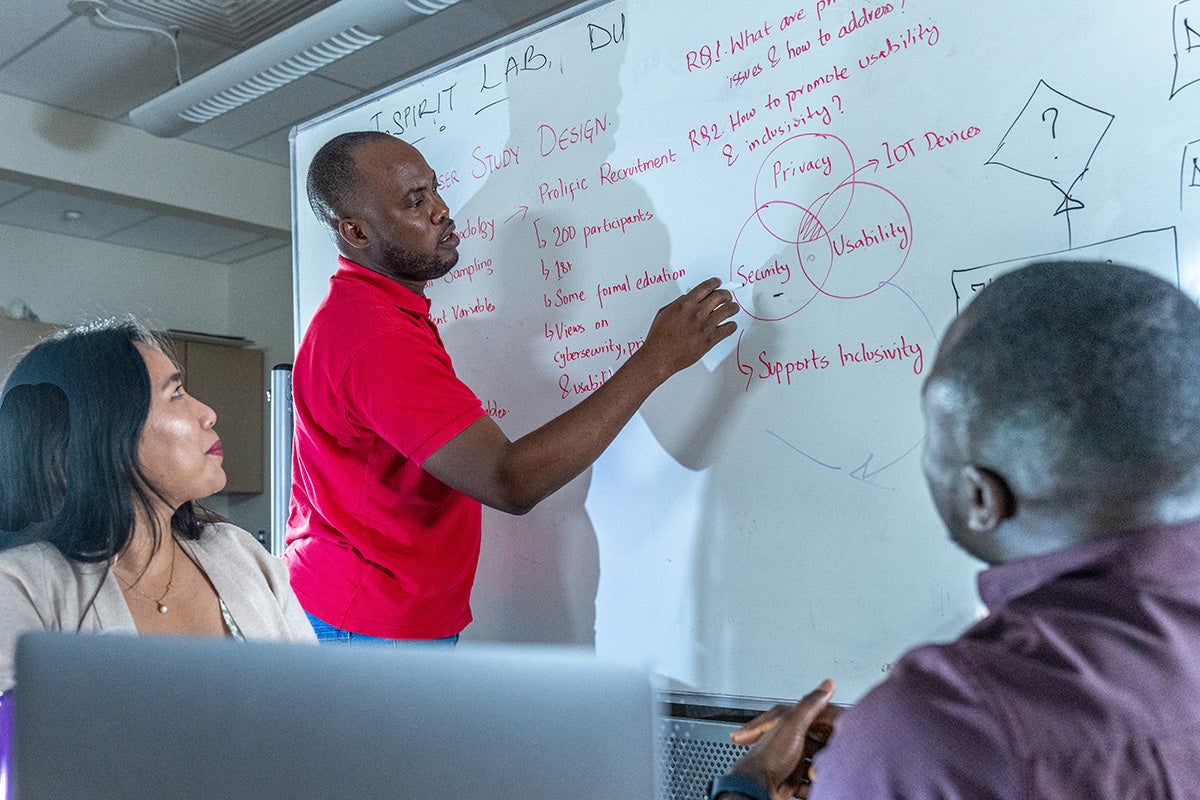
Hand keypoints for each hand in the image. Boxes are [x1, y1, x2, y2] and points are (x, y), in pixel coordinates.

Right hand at [635, 277, 738, 380]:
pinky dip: (732, 326)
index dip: (714, 282)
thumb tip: (689, 298)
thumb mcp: (664, 312)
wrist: (660, 356)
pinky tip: (730, 325)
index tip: (717, 283)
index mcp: (686, 304)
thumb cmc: (659, 337)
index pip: (706, 287)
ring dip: (733, 307)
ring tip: (733, 308)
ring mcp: (705, 326)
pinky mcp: (710, 339)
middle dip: (726, 294)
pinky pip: (729, 329)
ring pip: (728, 310)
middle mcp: (697, 313)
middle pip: (720, 296)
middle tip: (727, 296)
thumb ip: (679, 303)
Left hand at [724, 680, 838, 799]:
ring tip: (821, 771)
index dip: (833, 721)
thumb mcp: (793, 723)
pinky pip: (809, 780)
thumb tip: (828, 684)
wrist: (758, 788)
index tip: (845, 726)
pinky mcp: (792, 779)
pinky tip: (816, 784)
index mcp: (791, 722)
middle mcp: (791, 740)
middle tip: (836, 753)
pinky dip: (814, 783)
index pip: (817, 716)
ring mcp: (792, 761)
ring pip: (817, 762)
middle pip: (819, 742)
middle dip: (827, 750)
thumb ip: (810, 704)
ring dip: (822, 768)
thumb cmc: (770, 756)